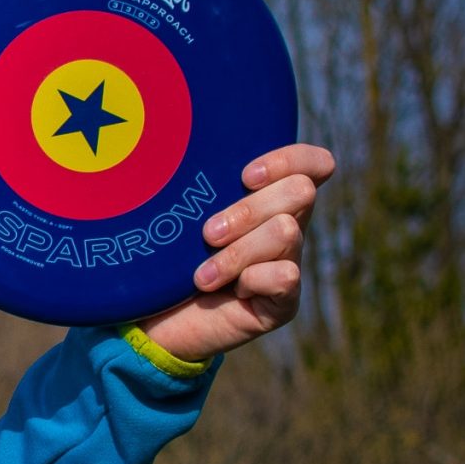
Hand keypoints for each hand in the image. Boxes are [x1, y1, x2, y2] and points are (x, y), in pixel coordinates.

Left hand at [135, 143, 334, 365]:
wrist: (151, 318)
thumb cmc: (162, 256)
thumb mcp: (180, 212)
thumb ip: (200, 183)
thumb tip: (188, 144)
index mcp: (267, 197)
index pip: (314, 164)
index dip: (289, 160)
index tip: (244, 176)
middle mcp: (287, 226)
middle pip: (300, 191)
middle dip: (246, 210)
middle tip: (207, 234)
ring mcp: (288, 263)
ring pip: (286, 231)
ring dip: (235, 253)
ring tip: (201, 275)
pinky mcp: (284, 302)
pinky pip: (286, 276)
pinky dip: (250, 280)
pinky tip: (227, 292)